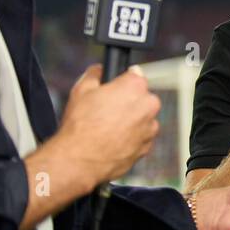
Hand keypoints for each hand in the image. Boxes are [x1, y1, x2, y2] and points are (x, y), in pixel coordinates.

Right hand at [55, 64, 160, 187]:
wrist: (80, 159)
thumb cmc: (80, 125)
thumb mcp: (80, 90)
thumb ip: (94, 74)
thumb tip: (98, 70)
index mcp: (135, 87)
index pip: (135, 75)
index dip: (122, 81)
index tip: (115, 88)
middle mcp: (148, 106)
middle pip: (141, 98)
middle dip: (128, 102)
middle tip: (107, 110)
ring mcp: (149, 128)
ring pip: (143, 119)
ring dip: (131, 121)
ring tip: (108, 128)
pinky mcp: (146, 146)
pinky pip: (141, 137)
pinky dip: (131, 138)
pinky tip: (113, 141)